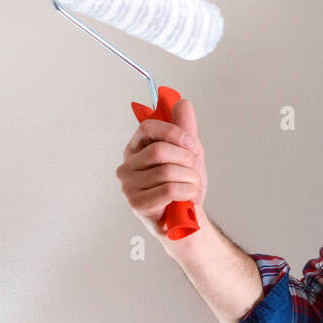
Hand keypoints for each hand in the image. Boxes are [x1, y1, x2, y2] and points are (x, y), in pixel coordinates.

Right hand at [115, 98, 207, 240]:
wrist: (188, 220)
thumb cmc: (184, 187)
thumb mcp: (189, 154)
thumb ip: (185, 129)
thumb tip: (182, 103)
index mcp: (137, 149)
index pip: (148, 127)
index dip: (174, 132)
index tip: (191, 143)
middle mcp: (128, 166)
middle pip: (159, 150)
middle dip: (187, 160)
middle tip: (194, 171)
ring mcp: (129, 186)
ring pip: (168, 172)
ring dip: (191, 180)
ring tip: (192, 188)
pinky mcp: (137, 204)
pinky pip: (169, 190)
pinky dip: (188, 193)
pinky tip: (188, 198)